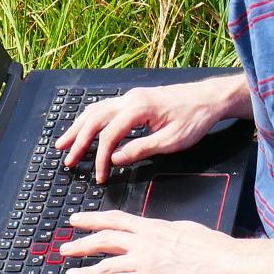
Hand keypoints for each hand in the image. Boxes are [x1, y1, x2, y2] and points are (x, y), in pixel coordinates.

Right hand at [55, 76, 244, 181]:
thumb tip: (115, 159)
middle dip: (78, 141)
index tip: (99, 176)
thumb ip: (141, 149)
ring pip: (96, 110)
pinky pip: (104, 107)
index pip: (109, 136)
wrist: (209, 98)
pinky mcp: (134, 98)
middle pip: (94, 119)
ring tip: (64, 143)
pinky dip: (90, 119)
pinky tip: (84, 127)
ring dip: (78, 127)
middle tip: (67, 160)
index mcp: (138, 109)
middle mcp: (129, 98)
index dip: (100, 158)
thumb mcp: (172, 141)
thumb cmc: (194, 119)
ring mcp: (130, 96)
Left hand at [62, 211, 239, 273]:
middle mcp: (144, 242)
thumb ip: (167, 234)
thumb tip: (160, 236)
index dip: (93, 219)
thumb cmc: (215, 250)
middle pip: (103, 239)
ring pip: (104, 263)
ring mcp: (144, 261)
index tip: (77, 220)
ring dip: (83, 271)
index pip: (116, 219)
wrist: (226, 264)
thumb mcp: (186, 231)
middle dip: (81, 243)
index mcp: (154, 227)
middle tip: (65, 248)